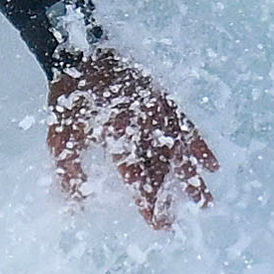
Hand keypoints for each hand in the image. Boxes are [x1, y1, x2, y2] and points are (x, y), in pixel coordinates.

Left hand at [48, 48, 216, 226]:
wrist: (82, 49)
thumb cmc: (70, 96)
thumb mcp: (60, 135)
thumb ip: (70, 173)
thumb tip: (76, 208)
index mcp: (117, 130)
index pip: (136, 173)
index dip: (147, 200)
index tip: (157, 223)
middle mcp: (143, 121)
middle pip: (160, 166)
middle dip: (168, 197)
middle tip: (176, 223)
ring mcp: (157, 108)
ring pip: (179, 150)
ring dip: (192, 178)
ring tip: (206, 204)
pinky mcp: (164, 98)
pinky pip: (187, 124)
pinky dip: (200, 145)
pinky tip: (212, 165)